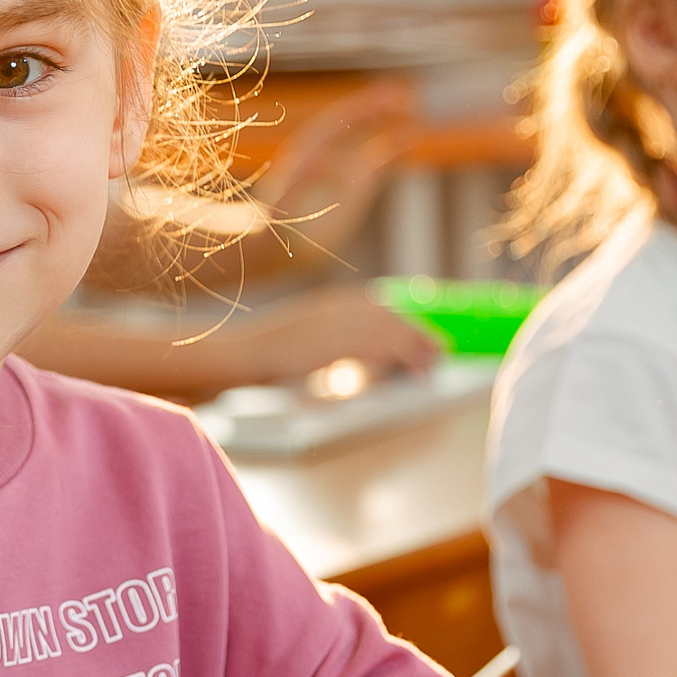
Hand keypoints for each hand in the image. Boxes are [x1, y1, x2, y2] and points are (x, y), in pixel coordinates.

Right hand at [250, 286, 439, 382]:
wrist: (240, 352)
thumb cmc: (263, 353)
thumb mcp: (300, 339)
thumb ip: (329, 342)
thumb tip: (353, 357)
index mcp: (331, 302)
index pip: (380, 308)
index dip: (405, 324)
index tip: (423, 338)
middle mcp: (338, 306)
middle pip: (391, 318)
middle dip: (416, 336)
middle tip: (437, 355)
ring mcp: (336, 322)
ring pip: (389, 333)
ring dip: (412, 351)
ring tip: (428, 368)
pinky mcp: (334, 342)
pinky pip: (376, 350)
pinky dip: (394, 362)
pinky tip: (404, 374)